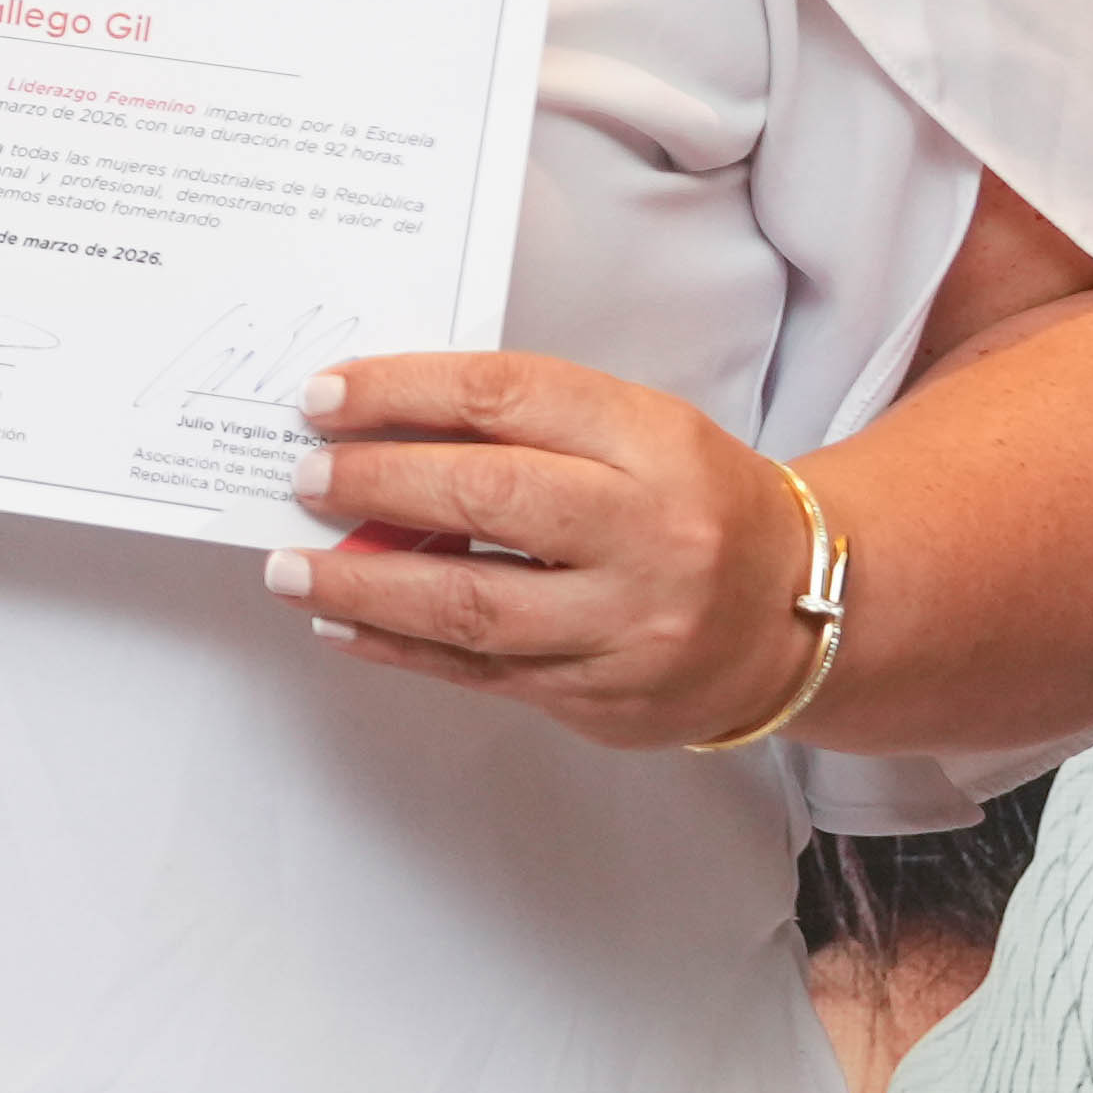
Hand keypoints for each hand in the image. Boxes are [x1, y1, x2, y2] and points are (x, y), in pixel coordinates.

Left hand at [279, 346, 825, 749]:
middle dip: (374, 484)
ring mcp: (630, 628)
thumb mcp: (636, 435)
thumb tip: (380, 432)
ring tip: (292, 569)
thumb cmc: (696, 505)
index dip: (402, 391)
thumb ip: (524, 430)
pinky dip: (399, 648)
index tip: (326, 397)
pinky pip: (480, 674)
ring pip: (472, 607)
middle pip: (487, 498)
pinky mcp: (606, 700)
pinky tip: (343, 625)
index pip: (509, 397)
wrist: (800, 613)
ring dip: (362, 588)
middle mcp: (650, 536)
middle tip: (305, 478)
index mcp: (656, 445)